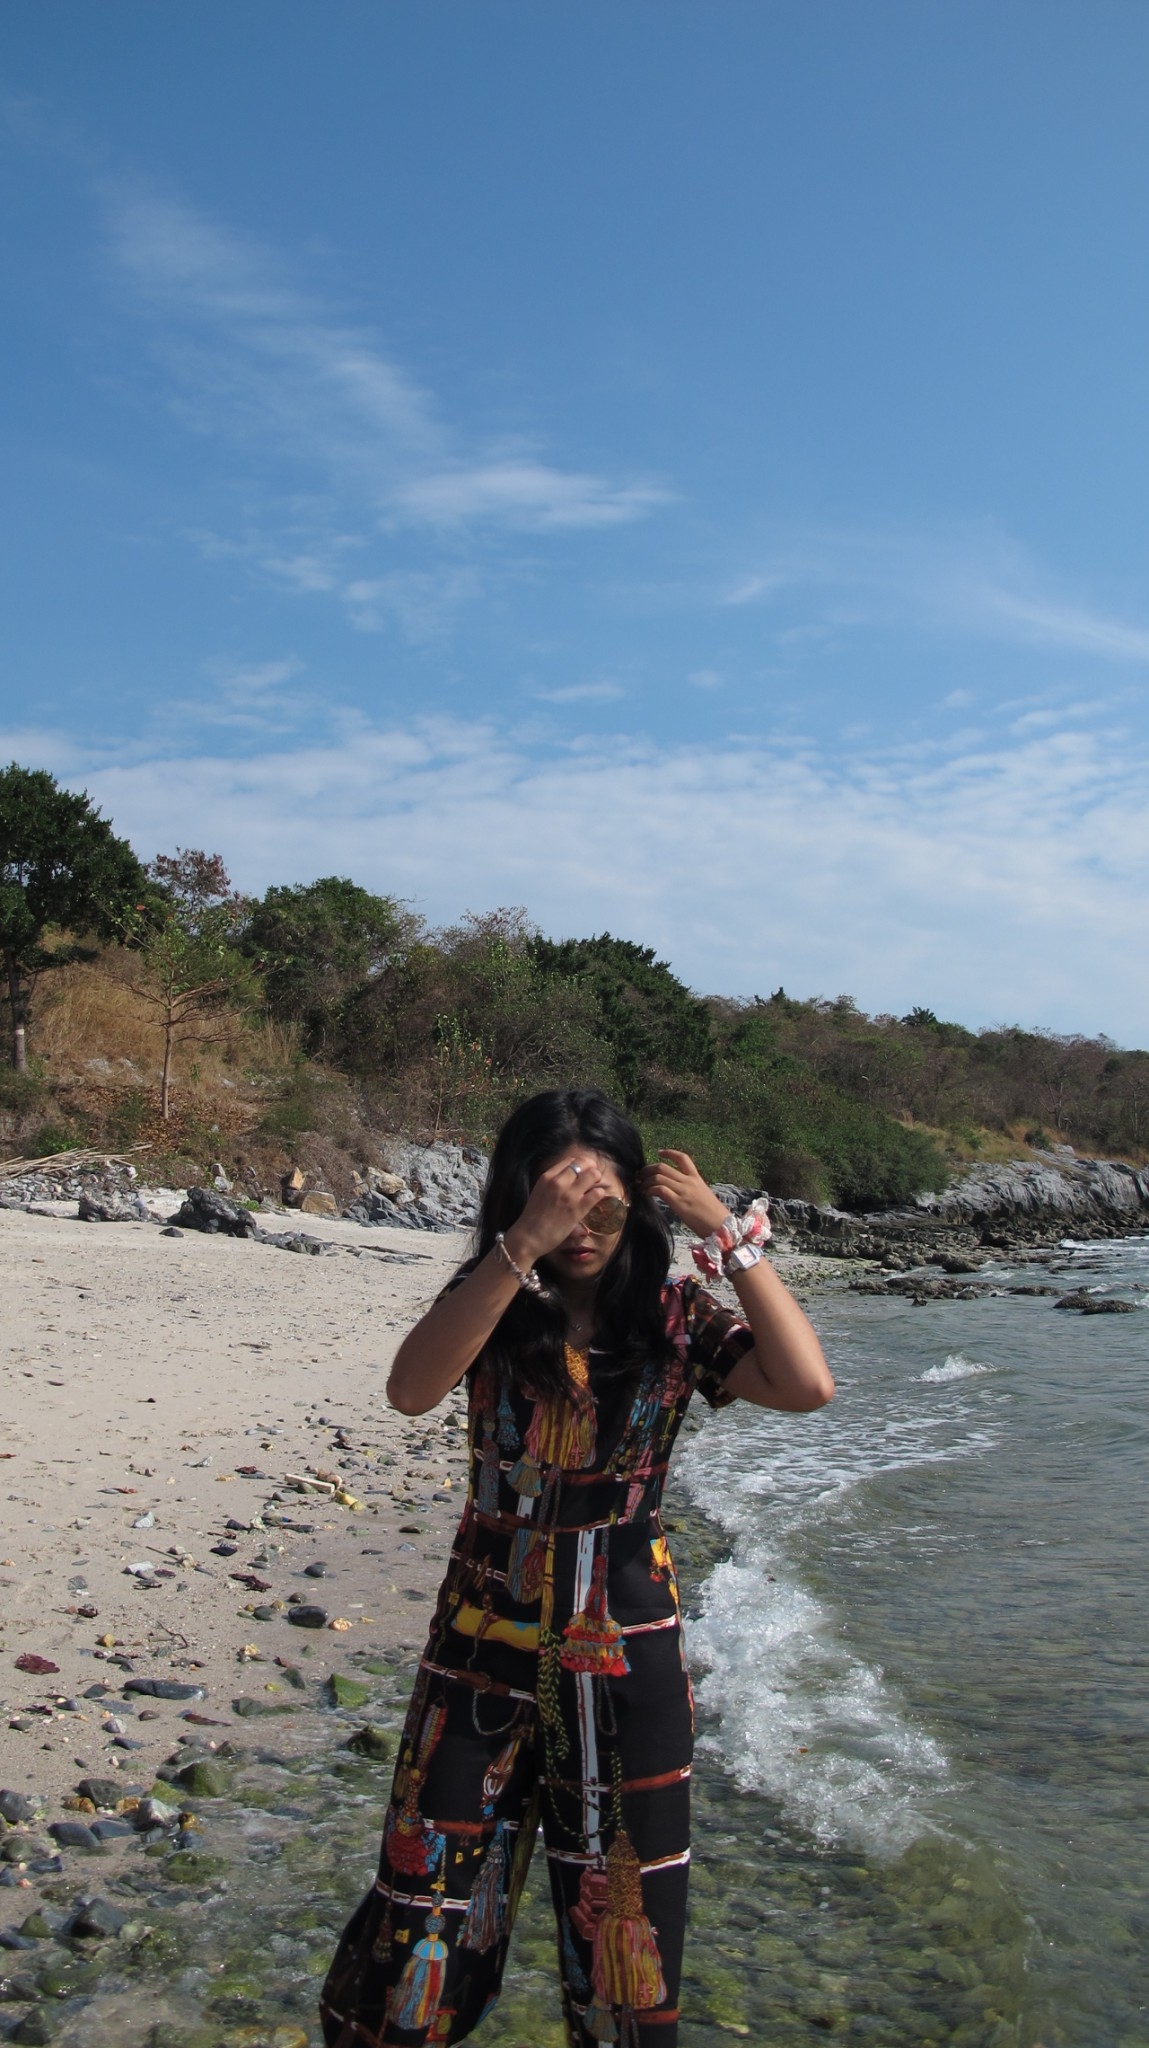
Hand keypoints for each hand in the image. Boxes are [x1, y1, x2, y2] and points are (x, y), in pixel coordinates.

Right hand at [503, 1151, 615, 1265]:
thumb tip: (569, 1179)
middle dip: (591, 1169)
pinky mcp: (577, 1209)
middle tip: (592, 1178)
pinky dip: (599, 1194)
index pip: (570, 1161)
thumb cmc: (532, 1218)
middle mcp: (558, 1182)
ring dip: (596, 1180)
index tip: (583, 1171)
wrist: (528, 1236)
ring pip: (593, 1175)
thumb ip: (552, 1183)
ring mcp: (569, 1195)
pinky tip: (596, 1198)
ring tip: (594, 1188)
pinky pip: (597, 1193)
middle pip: (583, 1163)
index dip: (580, 1164)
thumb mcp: (539, 1192)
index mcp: (547, 1176)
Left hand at [637, 1150, 730, 1237]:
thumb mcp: (702, 1195)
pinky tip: (646, 1194)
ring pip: (659, 1176)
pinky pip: (660, 1190)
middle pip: (663, 1167)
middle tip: (640, 1175)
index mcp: (697, 1178)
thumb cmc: (713, 1215)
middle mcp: (689, 1182)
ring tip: (640, 1186)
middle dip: (648, 1169)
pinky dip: (649, 1189)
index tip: (659, 1152)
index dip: (669, 1152)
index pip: (683, 1158)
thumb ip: (689, 1190)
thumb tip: (674, 1190)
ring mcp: (684, 1192)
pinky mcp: (679, 1203)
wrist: (721, 1226)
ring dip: (645, 1180)